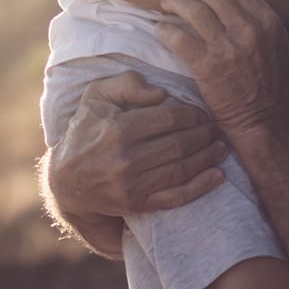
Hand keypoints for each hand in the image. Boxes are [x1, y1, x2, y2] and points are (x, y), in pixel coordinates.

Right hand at [46, 71, 227, 219]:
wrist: (67, 180)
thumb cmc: (84, 131)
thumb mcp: (95, 97)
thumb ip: (127, 84)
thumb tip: (162, 93)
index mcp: (117, 129)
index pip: (168, 119)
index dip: (192, 115)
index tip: (202, 113)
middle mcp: (125, 158)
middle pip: (179, 144)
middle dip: (204, 135)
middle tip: (216, 128)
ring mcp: (132, 184)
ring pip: (181, 169)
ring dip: (208, 158)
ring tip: (222, 148)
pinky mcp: (137, 204)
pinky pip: (176, 197)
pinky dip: (200, 187)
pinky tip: (217, 176)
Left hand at [155, 0, 288, 138]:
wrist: (263, 117)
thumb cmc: (269, 80)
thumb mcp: (276, 42)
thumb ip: (260, 17)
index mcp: (266, 20)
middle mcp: (248, 29)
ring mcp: (228, 47)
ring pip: (194, 9)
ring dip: (174, 3)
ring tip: (165, 4)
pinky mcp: (208, 66)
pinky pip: (179, 38)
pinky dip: (165, 30)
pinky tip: (160, 29)